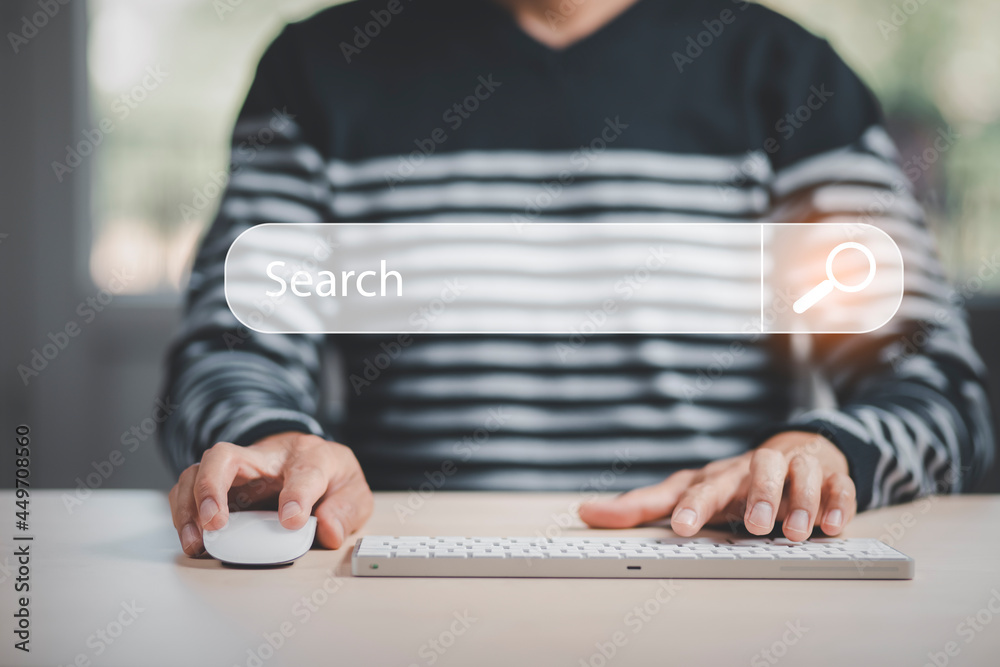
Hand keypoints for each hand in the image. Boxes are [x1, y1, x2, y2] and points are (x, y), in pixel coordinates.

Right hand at [168, 432, 373, 555]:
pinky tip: (193, 540)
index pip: (303, 471)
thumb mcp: (352, 490)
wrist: (308, 455)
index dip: (297, 496)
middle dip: (213, 487)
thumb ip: (346, 510)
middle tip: (216, 523)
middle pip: (226, 455)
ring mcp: (238, 470)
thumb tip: (326, 531)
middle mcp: (266, 458)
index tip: (292, 521)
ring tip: (196, 541)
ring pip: (198, 472)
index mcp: (310, 457)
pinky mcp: (220, 486)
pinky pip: (189, 491)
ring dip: (189, 506)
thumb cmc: (327, 474)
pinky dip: (183, 515)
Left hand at [578, 431, 856, 540]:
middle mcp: (754, 468)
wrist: (799, 450)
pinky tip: (834, 524)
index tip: (681, 528)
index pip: (700, 486)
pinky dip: (838, 503)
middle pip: (753, 472)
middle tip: (756, 526)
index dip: (691, 506)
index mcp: (718, 475)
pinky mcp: (831, 477)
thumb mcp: (688, 490)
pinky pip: (839, 486)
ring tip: (795, 531)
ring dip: (797, 501)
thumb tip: (585, 512)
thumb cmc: (734, 480)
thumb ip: (641, 506)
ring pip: (798, 474)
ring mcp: (795, 470)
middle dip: (755, 496)